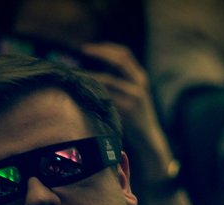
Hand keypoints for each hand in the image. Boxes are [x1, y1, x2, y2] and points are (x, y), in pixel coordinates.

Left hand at [80, 43, 170, 171]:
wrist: (148, 137)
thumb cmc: (133, 116)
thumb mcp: (130, 94)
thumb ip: (118, 82)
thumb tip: (92, 72)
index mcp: (140, 77)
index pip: (124, 54)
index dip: (106, 48)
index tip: (87, 48)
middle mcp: (139, 83)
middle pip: (120, 59)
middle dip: (100, 53)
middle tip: (82, 51)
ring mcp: (135, 95)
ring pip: (109, 79)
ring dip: (90, 75)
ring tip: (76, 74)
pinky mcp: (128, 109)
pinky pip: (106, 97)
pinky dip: (93, 92)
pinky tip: (82, 92)